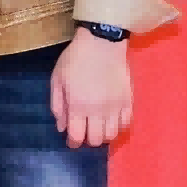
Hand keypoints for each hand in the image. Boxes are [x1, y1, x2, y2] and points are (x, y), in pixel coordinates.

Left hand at [52, 31, 132, 146]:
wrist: (102, 43)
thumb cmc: (75, 59)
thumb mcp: (57, 79)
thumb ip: (58, 105)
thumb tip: (62, 127)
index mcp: (79, 106)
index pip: (77, 136)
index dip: (73, 143)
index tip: (71, 142)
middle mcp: (99, 110)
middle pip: (96, 140)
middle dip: (88, 140)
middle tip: (84, 132)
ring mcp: (116, 106)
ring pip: (112, 135)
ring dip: (103, 135)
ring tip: (97, 127)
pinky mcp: (128, 101)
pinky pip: (126, 123)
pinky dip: (118, 127)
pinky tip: (111, 120)